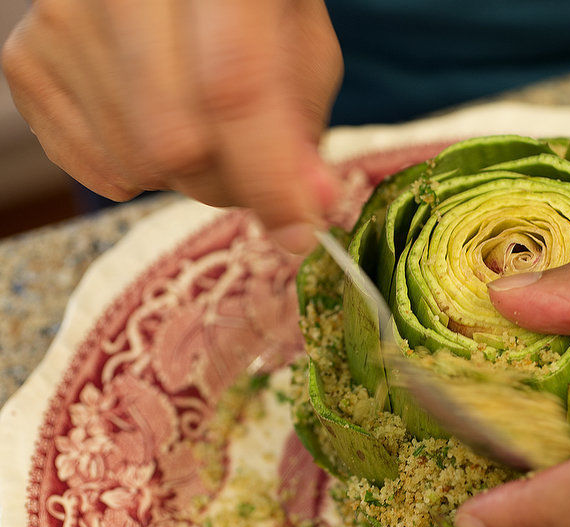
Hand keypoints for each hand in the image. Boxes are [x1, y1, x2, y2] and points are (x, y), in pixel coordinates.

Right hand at [1, 0, 341, 252]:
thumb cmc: (241, 3)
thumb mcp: (298, 41)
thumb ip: (304, 122)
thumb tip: (314, 207)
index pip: (233, 88)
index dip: (269, 176)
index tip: (300, 233)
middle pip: (175, 144)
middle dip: (231, 185)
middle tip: (255, 170)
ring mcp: (62, 20)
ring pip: (136, 165)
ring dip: (187, 178)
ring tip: (203, 128)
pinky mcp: (27, 60)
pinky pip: (96, 170)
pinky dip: (140, 174)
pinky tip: (154, 123)